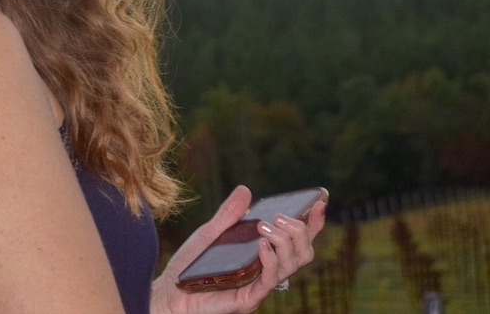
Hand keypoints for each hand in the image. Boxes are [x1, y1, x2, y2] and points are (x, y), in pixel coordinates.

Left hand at [151, 185, 326, 313]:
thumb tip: (246, 190)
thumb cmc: (192, 263)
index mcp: (263, 254)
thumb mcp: (211, 232)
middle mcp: (266, 271)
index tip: (320, 201)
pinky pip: (268, 283)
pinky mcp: (246, 299)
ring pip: (291, 267)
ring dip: (285, 243)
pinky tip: (262, 246)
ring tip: (267, 227)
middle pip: (302, 254)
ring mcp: (258, 286)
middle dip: (300, 232)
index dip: (313, 223)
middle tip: (281, 217)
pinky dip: (270, 262)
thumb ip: (229, 214)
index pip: (297, 240)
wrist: (169, 289)